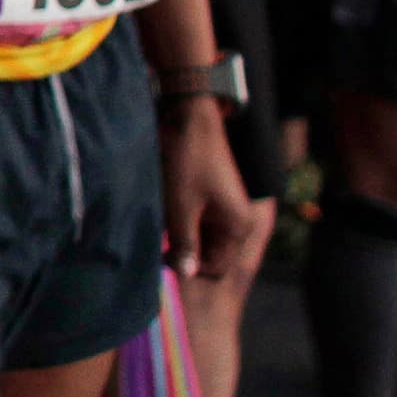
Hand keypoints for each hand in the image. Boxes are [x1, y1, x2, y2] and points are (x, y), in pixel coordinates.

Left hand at [157, 97, 256, 278]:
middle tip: (158, 236)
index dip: (188, 268)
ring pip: (199, 239)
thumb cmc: (186, 163)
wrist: (188, 120)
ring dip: (179, 235)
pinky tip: (166, 207)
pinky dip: (180, 221)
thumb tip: (185, 276)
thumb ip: (184, 244)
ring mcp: (225, 210)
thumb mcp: (180, 207)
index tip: (163, 255)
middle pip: (207, 255)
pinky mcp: (212, 199)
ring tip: (162, 217)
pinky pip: (196, 222)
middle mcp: (237, 222)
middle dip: (183, 250)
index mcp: (237, 228)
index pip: (214, 269)